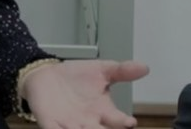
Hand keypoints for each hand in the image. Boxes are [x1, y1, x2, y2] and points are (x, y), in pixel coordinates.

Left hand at [22, 59, 149, 128]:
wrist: (46, 75)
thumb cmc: (75, 77)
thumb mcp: (101, 70)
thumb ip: (122, 71)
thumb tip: (144, 67)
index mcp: (103, 111)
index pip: (117, 121)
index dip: (124, 123)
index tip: (130, 122)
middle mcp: (89, 122)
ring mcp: (70, 125)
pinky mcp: (51, 124)